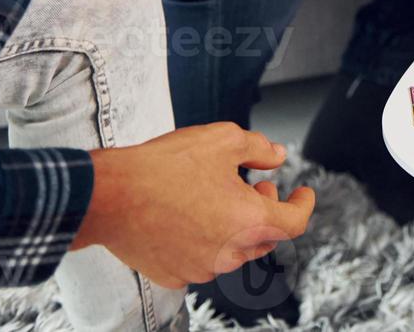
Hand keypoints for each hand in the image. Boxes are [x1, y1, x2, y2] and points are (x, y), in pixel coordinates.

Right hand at [74, 123, 315, 289]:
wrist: (109, 196)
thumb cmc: (164, 167)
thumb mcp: (223, 139)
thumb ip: (259, 148)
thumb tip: (278, 156)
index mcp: (249, 222)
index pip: (294, 223)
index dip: (303, 204)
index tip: (304, 193)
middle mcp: (229, 252)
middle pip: (265, 238)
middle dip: (267, 211)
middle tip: (254, 187)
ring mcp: (200, 268)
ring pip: (233, 250)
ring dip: (236, 226)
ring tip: (217, 196)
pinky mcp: (174, 274)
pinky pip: (201, 260)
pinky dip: (206, 240)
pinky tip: (189, 216)